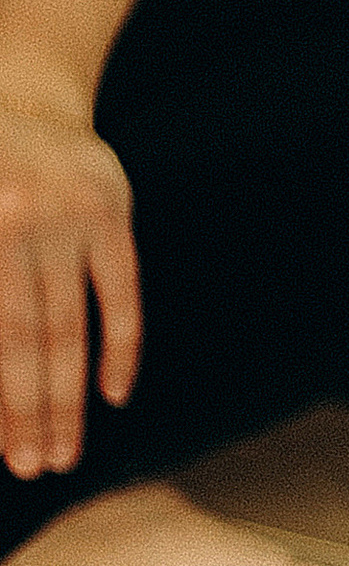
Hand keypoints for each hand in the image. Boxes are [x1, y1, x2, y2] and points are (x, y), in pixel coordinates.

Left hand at [0, 98, 136, 478]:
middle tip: (33, 469)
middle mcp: (15, 222)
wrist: (16, 96)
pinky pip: (120, 291)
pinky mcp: (111, 210)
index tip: (1, 451)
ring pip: (70, 325)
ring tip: (64, 451)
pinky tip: (112, 394)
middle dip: (29, 412)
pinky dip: (120, 345)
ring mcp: (69, 217)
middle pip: (27, 339)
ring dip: (68, 395)